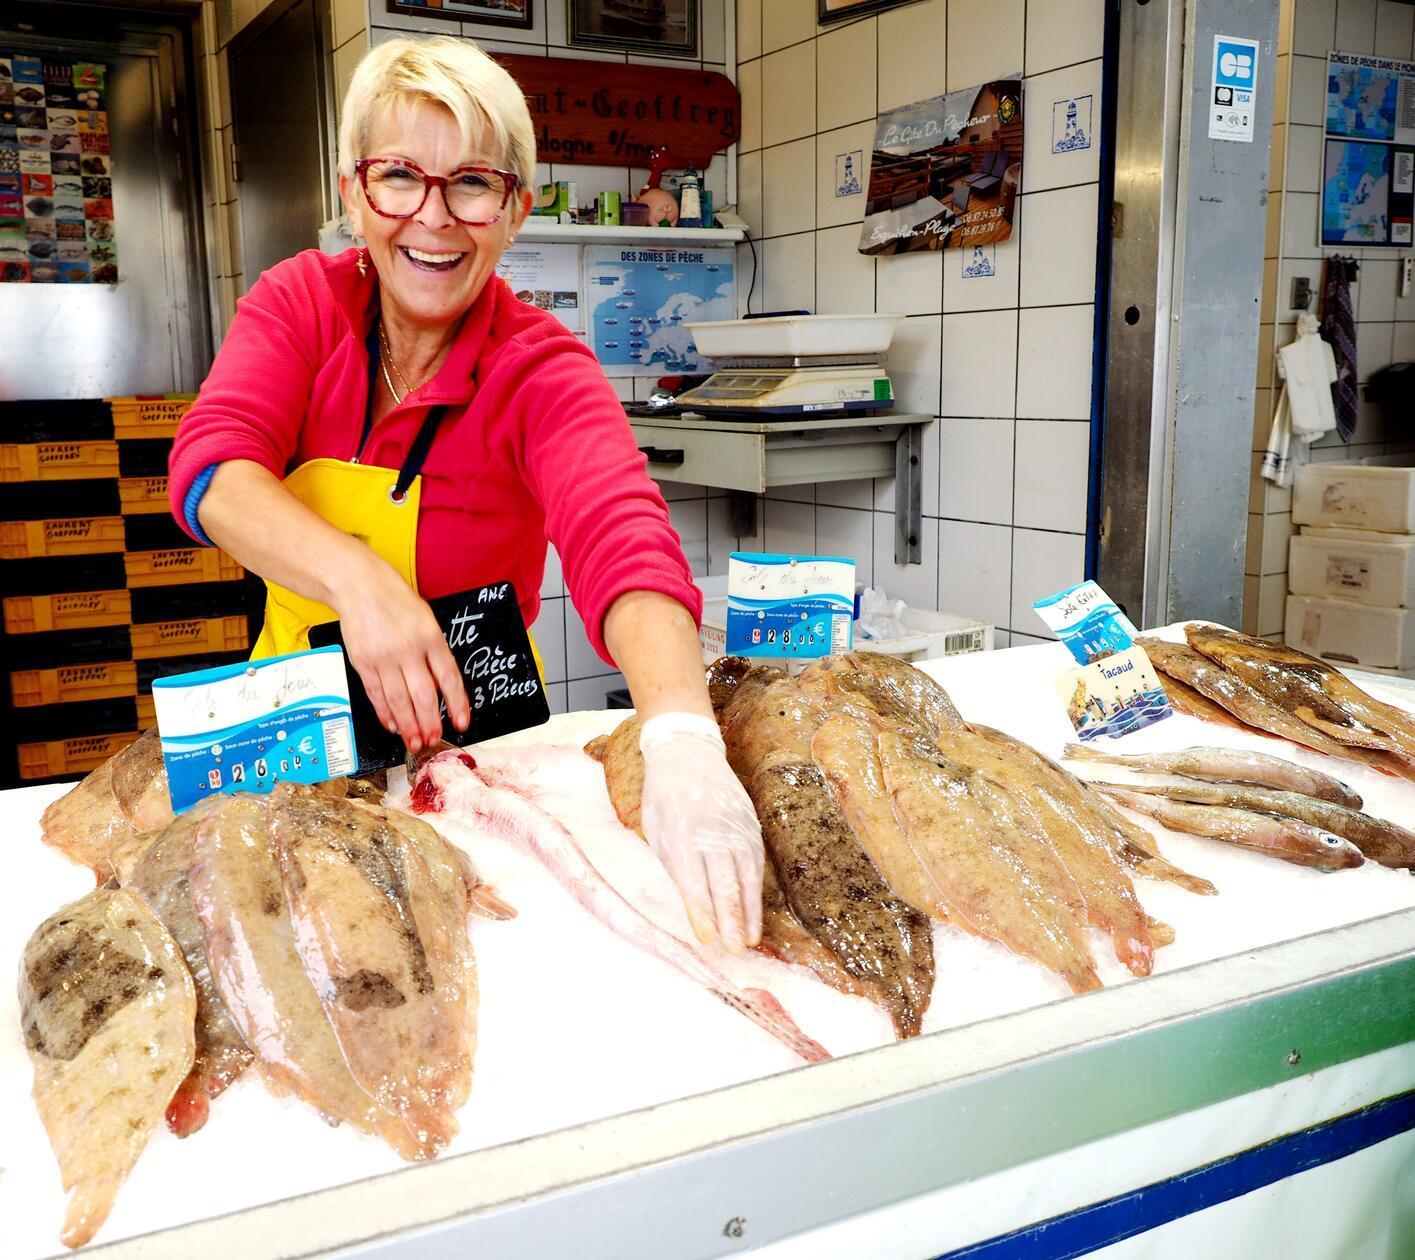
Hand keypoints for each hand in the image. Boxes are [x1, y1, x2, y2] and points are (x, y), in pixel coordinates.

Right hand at [328, 553, 468, 751]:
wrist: (360, 586)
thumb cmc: (396, 602)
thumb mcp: (427, 620)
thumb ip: (434, 652)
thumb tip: (440, 688)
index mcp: (430, 638)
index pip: (449, 678)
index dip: (457, 704)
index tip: (462, 723)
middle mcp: (408, 650)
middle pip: (422, 696)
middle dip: (429, 723)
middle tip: (434, 740)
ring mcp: (383, 658)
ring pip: (398, 701)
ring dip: (408, 726)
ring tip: (415, 742)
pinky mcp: (363, 663)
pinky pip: (376, 695)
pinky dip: (385, 713)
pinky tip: (393, 725)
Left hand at [638, 713, 763, 952]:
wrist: (688, 751)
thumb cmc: (663, 795)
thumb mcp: (655, 827)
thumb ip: (672, 863)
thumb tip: (692, 904)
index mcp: (679, 831)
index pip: (692, 881)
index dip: (701, 912)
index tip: (707, 939)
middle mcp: (710, 829)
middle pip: (724, 881)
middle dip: (730, 918)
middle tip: (736, 949)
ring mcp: (733, 824)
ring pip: (746, 874)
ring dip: (749, 910)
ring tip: (750, 939)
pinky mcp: (749, 822)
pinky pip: (755, 861)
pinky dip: (757, 889)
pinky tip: (756, 910)